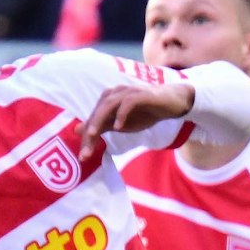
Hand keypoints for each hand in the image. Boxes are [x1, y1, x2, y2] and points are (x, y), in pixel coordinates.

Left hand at [78, 81, 193, 165]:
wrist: (171, 103)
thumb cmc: (144, 112)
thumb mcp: (121, 123)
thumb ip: (102, 125)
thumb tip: (78, 130)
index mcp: (108, 100)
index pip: (93, 119)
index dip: (86, 138)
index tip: (83, 157)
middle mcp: (115, 94)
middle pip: (98, 112)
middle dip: (90, 132)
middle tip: (85, 152)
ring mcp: (128, 92)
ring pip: (109, 105)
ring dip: (99, 120)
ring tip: (93, 135)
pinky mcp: (142, 94)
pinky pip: (128, 102)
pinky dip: (121, 114)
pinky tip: (118, 127)